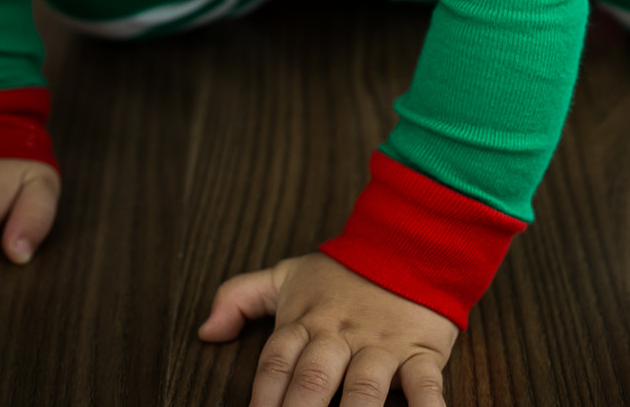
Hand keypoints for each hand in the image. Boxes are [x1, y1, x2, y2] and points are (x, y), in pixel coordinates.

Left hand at [199, 251, 456, 405]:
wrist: (409, 238)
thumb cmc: (345, 272)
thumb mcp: (288, 276)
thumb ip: (241, 297)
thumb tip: (205, 331)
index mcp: (307, 320)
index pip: (276, 362)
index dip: (262, 395)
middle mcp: (340, 336)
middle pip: (313, 378)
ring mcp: (381, 345)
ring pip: (363, 387)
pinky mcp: (420, 351)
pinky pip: (424, 385)